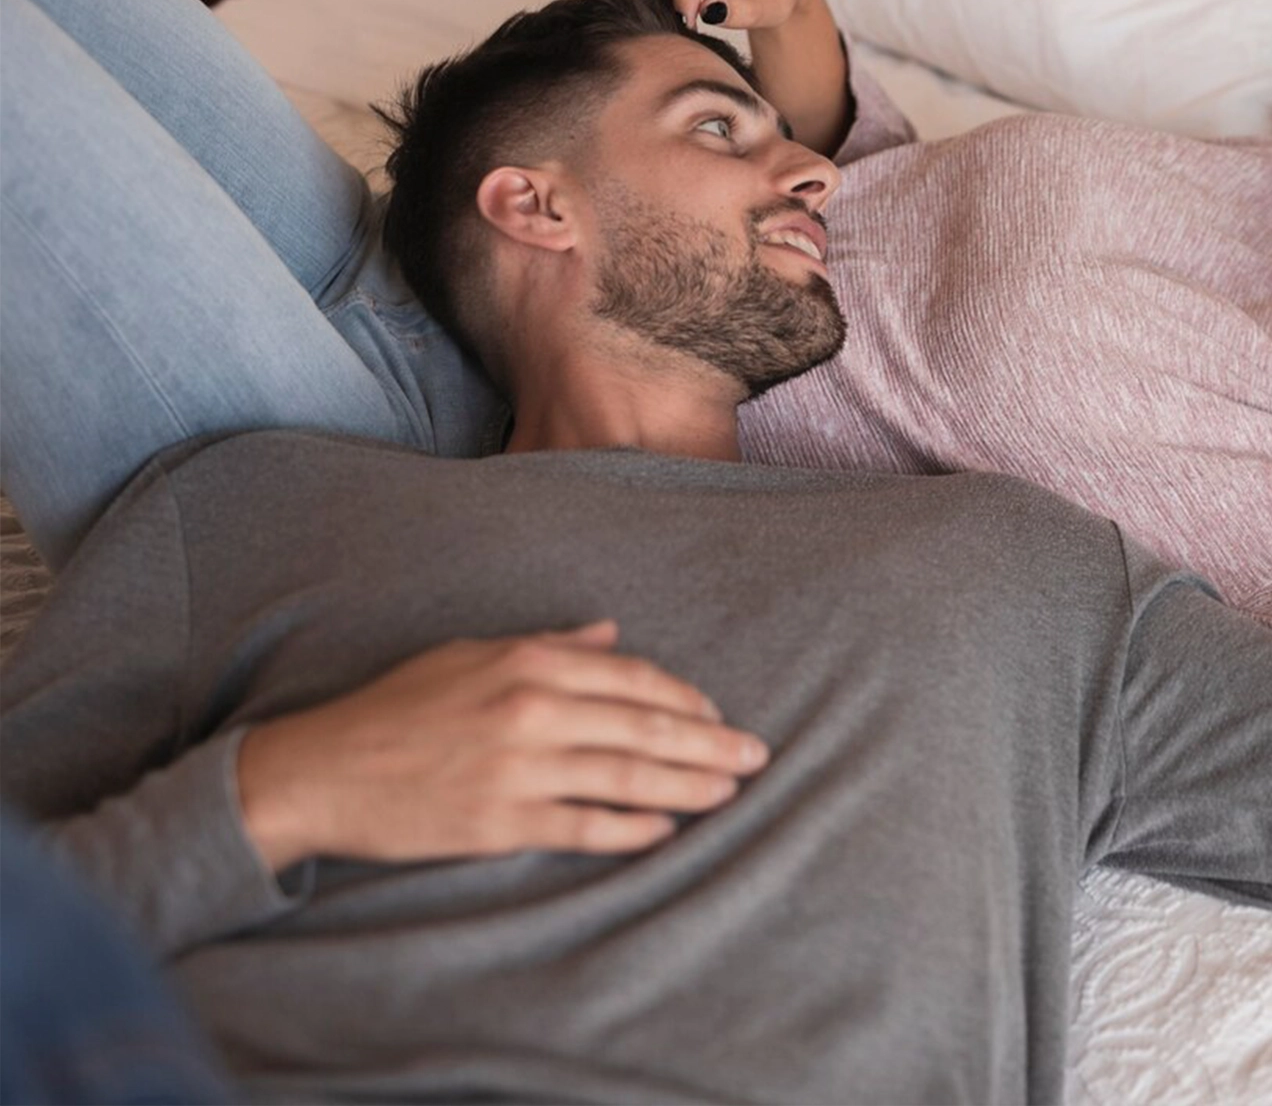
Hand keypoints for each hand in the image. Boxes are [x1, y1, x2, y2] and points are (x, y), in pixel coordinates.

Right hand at [236, 621, 767, 872]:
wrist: (320, 771)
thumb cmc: (397, 708)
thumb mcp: (471, 654)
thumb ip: (550, 645)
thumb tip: (611, 632)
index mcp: (528, 664)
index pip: (632, 678)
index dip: (684, 698)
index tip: (717, 715)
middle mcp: (531, 711)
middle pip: (644, 726)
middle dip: (708, 742)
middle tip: (757, 756)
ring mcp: (517, 769)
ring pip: (625, 776)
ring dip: (687, 785)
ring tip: (729, 791)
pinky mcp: (498, 822)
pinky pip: (582, 827)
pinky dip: (630, 830)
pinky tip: (665, 831)